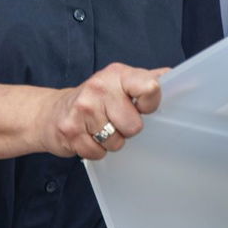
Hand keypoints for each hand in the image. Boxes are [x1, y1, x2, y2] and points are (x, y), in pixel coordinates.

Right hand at [36, 63, 169, 160]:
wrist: (52, 112)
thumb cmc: (96, 99)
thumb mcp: (121, 82)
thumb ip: (147, 79)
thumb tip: (175, 76)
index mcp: (117, 74)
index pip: (149, 88)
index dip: (151, 103)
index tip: (143, 107)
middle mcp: (99, 87)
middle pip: (134, 126)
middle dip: (126, 129)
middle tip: (114, 121)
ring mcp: (82, 108)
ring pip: (115, 142)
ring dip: (110, 141)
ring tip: (99, 128)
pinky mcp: (70, 130)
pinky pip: (97, 153)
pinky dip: (95, 151)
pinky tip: (87, 137)